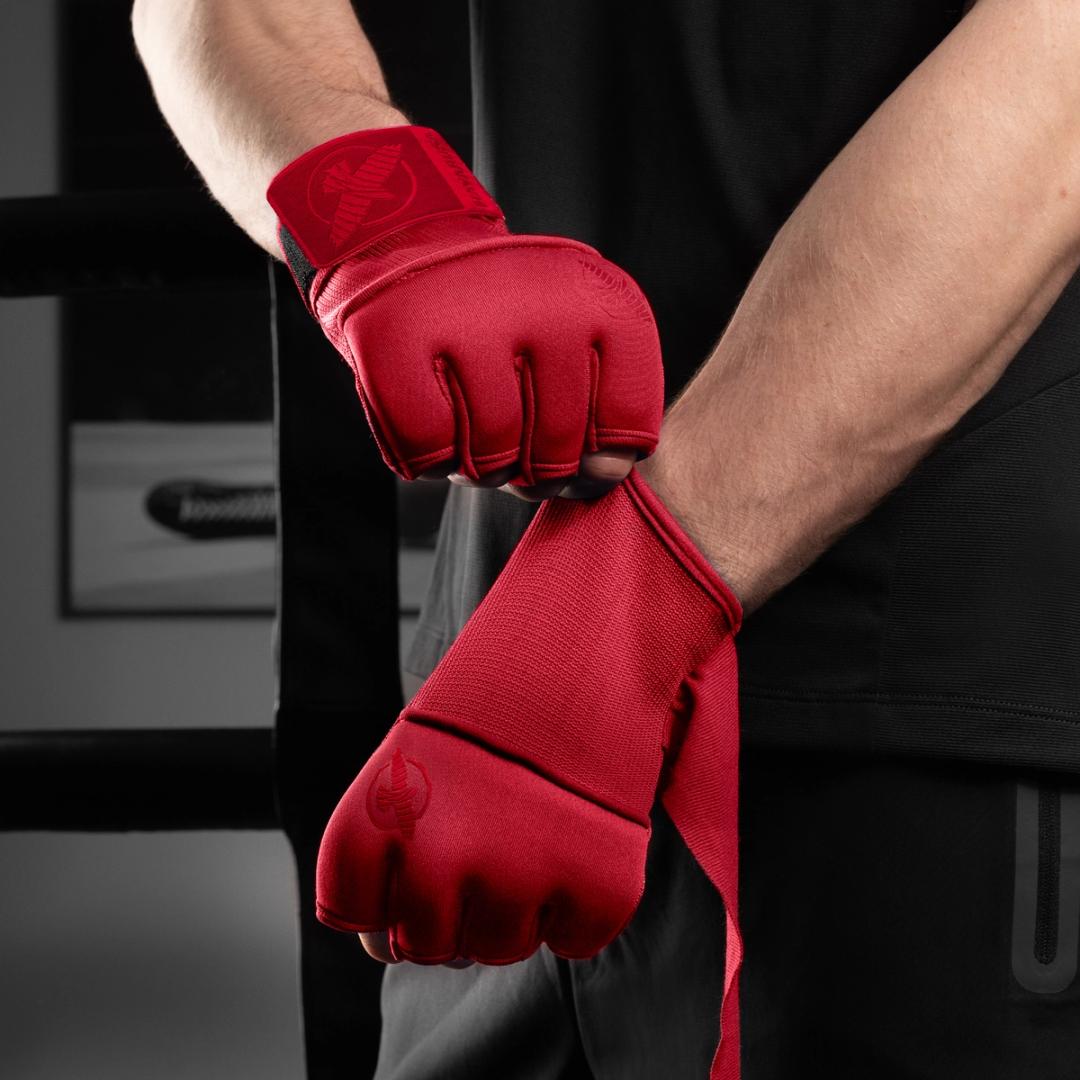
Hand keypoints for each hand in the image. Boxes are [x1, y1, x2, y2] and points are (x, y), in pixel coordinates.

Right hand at [268, 127, 663, 498]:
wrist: (407, 247)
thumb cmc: (503, 320)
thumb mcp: (575, 348)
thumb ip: (604, 418)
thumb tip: (605, 476)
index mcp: (600, 300)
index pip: (626, 424)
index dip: (599, 458)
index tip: (577, 442)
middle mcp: (541, 302)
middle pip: (557, 449)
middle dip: (532, 471)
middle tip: (514, 444)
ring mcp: (466, 317)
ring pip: (491, 456)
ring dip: (478, 467)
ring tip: (472, 430)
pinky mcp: (395, 336)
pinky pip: (429, 448)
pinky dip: (430, 458)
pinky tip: (434, 423)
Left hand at [314, 471, 740, 967]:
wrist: (602, 632)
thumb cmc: (508, 684)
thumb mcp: (421, 742)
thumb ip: (395, 835)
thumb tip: (382, 933)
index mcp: (386, 814)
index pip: (349, 910)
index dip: (376, 908)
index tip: (402, 889)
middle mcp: (444, 860)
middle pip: (425, 945)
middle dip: (449, 917)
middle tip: (483, 861)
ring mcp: (525, 878)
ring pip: (501, 949)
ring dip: (516, 914)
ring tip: (534, 842)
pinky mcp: (599, 886)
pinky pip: (575, 943)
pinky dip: (578, 911)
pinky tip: (577, 848)